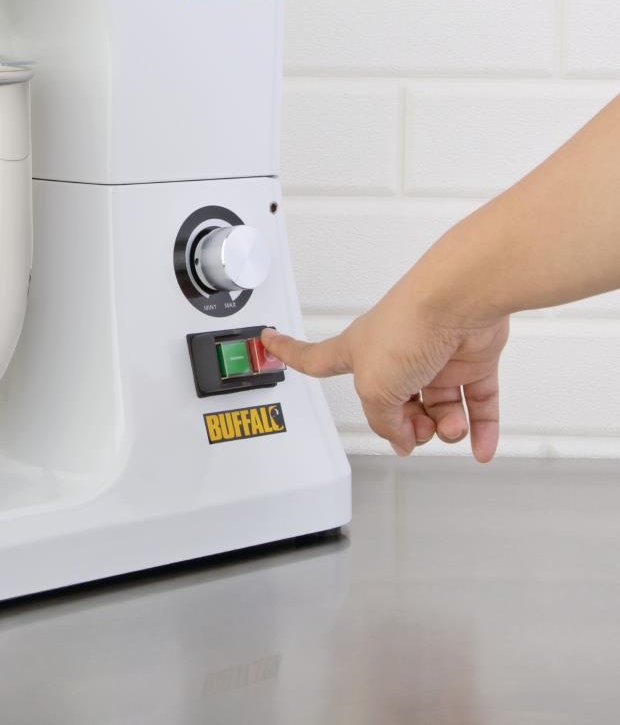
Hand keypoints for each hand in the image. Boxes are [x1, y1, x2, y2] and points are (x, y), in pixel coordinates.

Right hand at [261, 290, 509, 462]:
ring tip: (450, 428)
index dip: (290, 354)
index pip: (315, 358)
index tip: (270, 342)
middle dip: (407, 426)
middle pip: (393, 402)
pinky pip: (477, 402)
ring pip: (438, 407)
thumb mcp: (375, 389)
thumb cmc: (408, 327)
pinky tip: (480, 448)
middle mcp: (394, 354)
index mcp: (357, 352)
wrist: (457, 304)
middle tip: (417, 431)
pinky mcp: (470, 360)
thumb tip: (404, 439)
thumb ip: (383, 422)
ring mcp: (433, 358)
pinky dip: (481, 429)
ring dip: (445, 429)